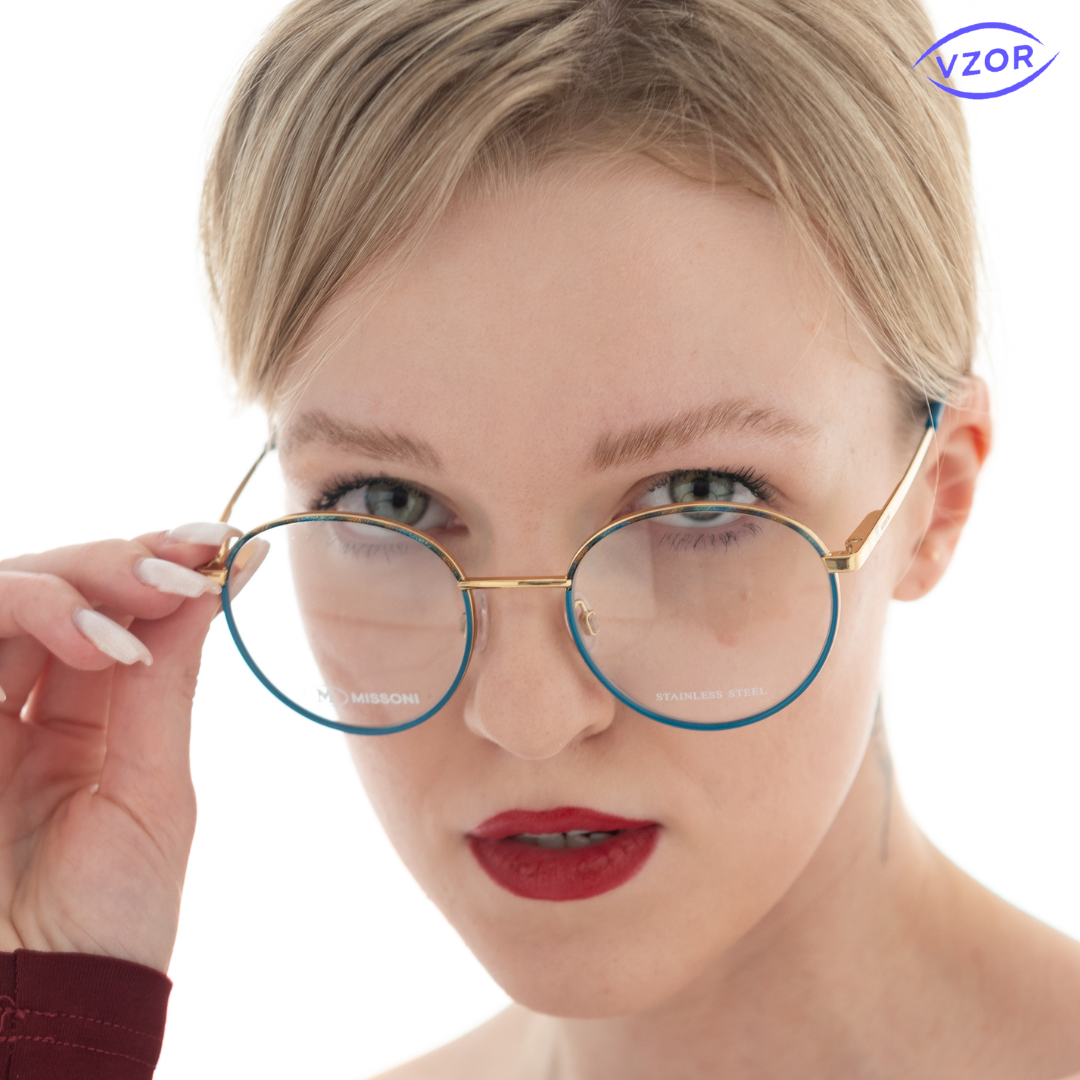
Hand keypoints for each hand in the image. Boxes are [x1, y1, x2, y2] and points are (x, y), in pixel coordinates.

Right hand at [0, 524, 240, 971]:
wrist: (41, 1004)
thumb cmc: (106, 915)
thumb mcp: (154, 784)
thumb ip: (168, 680)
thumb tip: (220, 579)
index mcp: (87, 720)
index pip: (115, 614)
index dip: (161, 567)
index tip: (226, 541)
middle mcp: (25, 703)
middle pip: (59, 585)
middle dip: (126, 560)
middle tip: (190, 560)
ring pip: (8, 591)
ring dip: (85, 579)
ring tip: (152, 599)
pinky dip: (35, 615)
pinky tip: (103, 643)